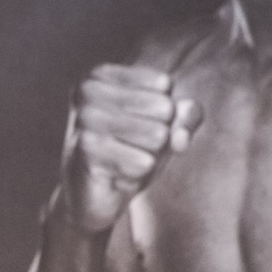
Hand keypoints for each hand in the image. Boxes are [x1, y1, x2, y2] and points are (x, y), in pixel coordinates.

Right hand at [60, 63, 201, 233]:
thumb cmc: (129, 151)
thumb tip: (179, 136)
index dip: (162, 112)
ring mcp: (84, 120)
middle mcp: (87, 91)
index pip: (164, 85)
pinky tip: (115, 177)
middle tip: (127, 148)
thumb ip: (187, 115)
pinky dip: (137, 175)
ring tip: (122, 161)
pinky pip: (144, 162)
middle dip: (157, 136)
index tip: (133, 126)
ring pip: (158, 136)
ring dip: (149, 156)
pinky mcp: (86, 151)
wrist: (94, 196)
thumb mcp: (164, 125)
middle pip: (164, 108)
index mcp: (99, 75)